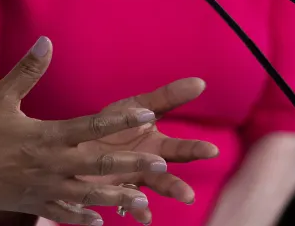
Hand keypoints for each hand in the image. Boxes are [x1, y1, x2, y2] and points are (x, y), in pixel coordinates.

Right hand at [0, 37, 218, 225]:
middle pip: (99, 166)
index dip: (120, 121)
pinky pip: (66, 214)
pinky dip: (85, 216)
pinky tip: (101, 219)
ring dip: (117, 196)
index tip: (147, 114)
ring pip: (89, 195)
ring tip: (142, 198)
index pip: (91, 126)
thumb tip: (46, 42)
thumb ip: (28, 71)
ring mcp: (46, 189)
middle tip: (162, 163)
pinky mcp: (36, 204)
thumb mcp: (0, 97)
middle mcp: (52, 166)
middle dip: (132, 165)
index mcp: (46, 137)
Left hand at [71, 76, 220, 223]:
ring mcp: (132, 179)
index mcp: (157, 145)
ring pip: (146, 193)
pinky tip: (142, 217)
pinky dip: (135, 211)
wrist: (82, 141)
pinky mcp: (113, 190)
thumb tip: (200, 82)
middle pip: (166, 176)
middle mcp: (148, 165)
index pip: (181, 148)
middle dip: (176, 186)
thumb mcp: (138, 106)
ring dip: (152, 204)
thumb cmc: (115, 123)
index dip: (195, 149)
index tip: (211, 150)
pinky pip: (125, 203)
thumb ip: (167, 97)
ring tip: (160, 210)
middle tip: (187, 196)